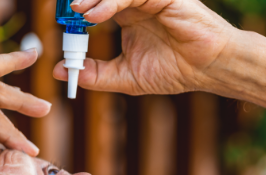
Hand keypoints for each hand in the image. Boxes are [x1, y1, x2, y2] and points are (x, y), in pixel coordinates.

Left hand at [53, 0, 236, 94]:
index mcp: (126, 17)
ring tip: (75, 11)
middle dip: (77, 1)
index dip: (74, 14)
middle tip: (61, 12)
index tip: (60, 23)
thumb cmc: (174, 71)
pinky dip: (109, 2)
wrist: (206, 69)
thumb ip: (95, 74)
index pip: (92, 7)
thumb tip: (61, 71)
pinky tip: (94, 15)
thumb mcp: (125, 77)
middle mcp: (134, 3)